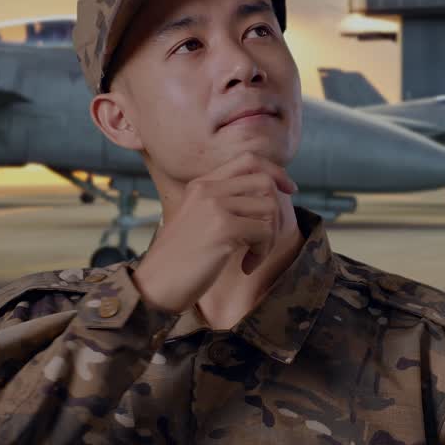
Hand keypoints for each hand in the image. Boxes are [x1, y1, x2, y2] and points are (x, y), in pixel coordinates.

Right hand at [131, 153, 296, 313]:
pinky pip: (265, 231)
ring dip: (269, 237)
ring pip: (269, 207)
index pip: (249, 159)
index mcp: (201, 184)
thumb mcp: (200, 221)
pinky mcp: (222, 228)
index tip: (290, 190)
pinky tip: (245, 266)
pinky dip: (262, 252)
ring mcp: (214, 206)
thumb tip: (270, 196)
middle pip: (265, 182)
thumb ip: (226, 204)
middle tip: (265, 240)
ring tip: (252, 256)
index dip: (275, 171)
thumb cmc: (180, 260)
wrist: (154, 285)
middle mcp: (208, 189)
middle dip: (276, 213)